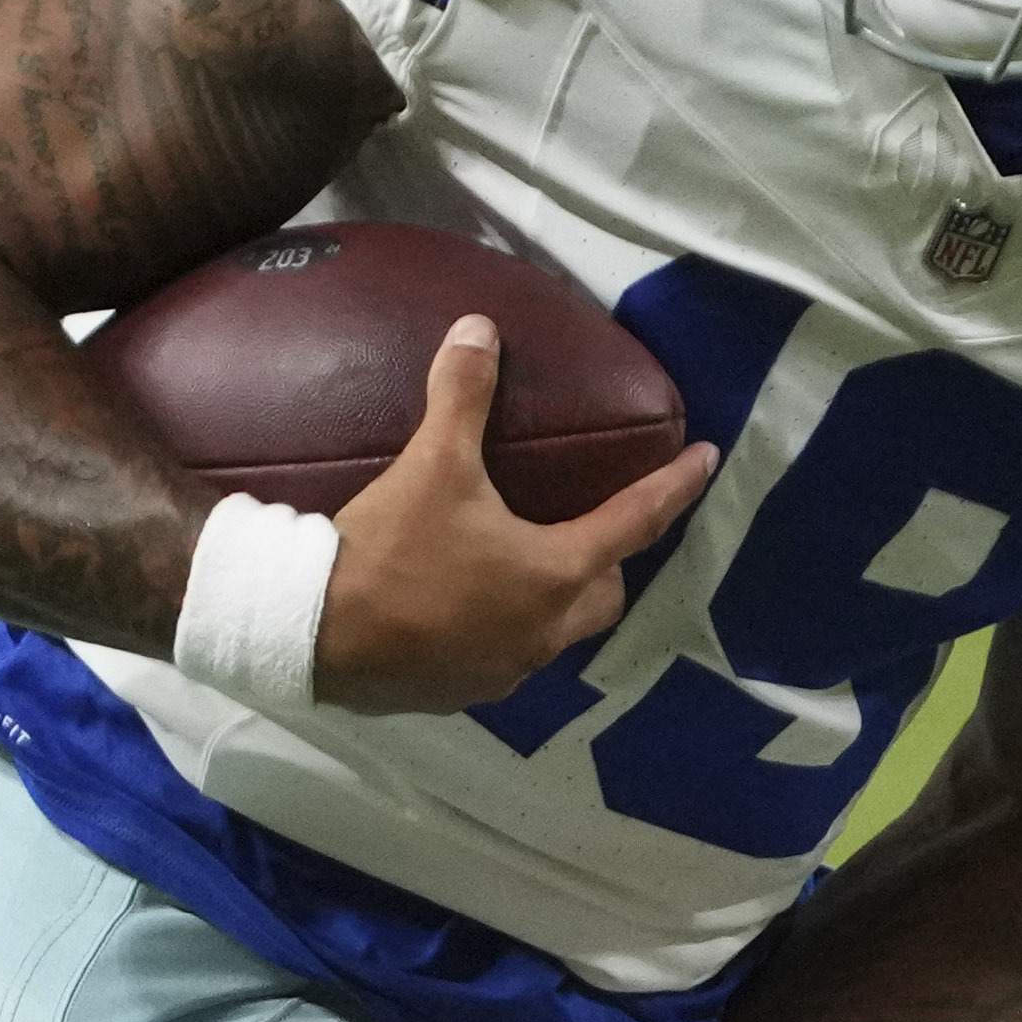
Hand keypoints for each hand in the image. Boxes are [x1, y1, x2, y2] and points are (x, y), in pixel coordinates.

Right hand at [310, 318, 720, 712]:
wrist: (315, 634)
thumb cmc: (391, 551)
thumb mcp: (433, 464)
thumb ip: (462, 395)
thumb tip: (479, 329)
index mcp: (555, 574)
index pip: (636, 522)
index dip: (675, 487)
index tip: (706, 461)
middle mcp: (543, 631)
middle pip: (605, 596)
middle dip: (609, 562)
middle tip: (588, 524)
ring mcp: (505, 669)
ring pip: (555, 633)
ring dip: (553, 600)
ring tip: (523, 563)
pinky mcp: (461, 692)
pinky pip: (502, 657)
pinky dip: (501, 628)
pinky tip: (466, 605)